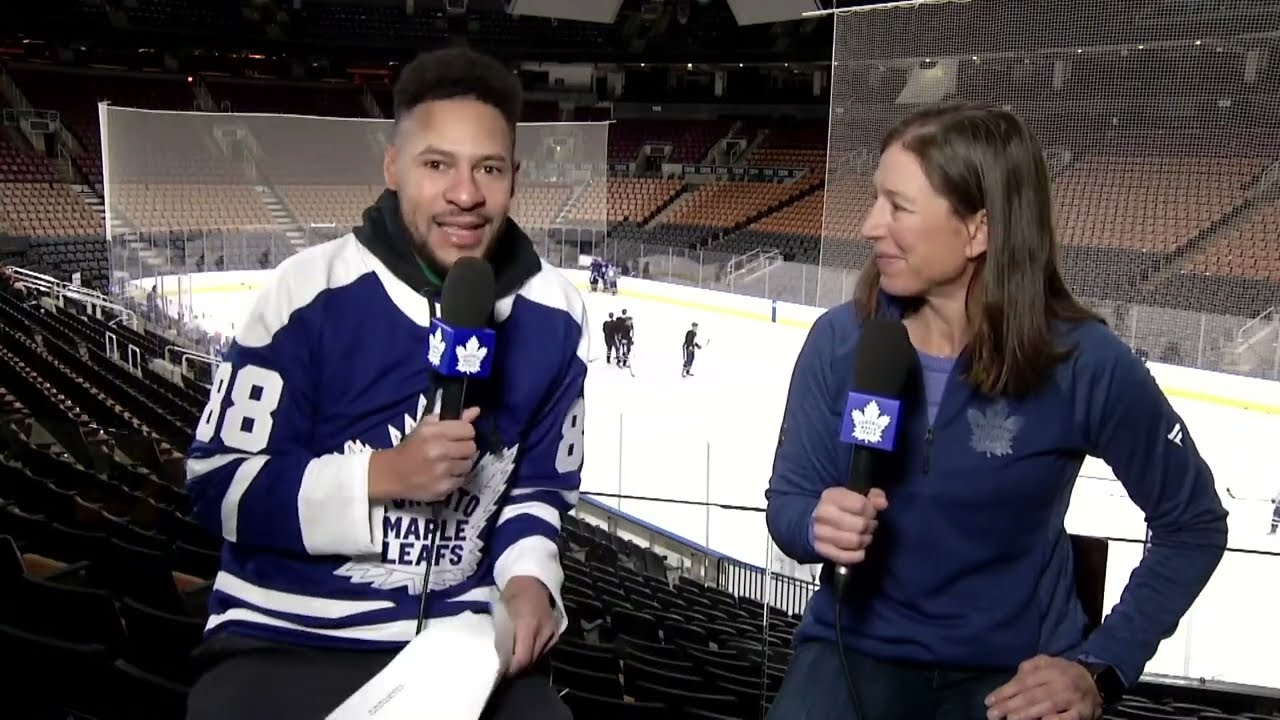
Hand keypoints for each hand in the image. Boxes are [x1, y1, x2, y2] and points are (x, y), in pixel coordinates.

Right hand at [368, 406, 479, 501]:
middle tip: (452, 451)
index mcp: (434, 432)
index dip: (465, 433)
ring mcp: (442, 471)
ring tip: (447, 464)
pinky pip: (461, 480)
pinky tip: (443, 475)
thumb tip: (476, 411)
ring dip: (460, 464)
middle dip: (464, 449)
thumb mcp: (426, 427)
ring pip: (468, 464)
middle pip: (471, 447)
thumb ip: (453, 418)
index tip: (459, 437)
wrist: (392, 473)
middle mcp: (439, 451)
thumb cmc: (411, 448)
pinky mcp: (443, 487)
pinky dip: (454, 478)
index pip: (468, 430)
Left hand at [502, 575, 558, 676]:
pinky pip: (544, 650)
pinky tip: (525, 650)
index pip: (522, 658)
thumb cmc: (513, 594)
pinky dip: (534, 653)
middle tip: (505, 669)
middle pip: (531, 661)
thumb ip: (502, 636)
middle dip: (518, 668)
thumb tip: (499, 658)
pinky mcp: (556, 633)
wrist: (533, 580)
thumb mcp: (502, 614)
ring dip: (526, 661)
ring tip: (514, 660)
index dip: (512, 669)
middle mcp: (543, 630)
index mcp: (527, 624)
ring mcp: (552, 632)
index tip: (501, 672)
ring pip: (538, 657)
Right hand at [811, 486, 887, 565]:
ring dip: (864, 540)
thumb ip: (874, 496)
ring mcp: (820, 533)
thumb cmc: (840, 507)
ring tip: (864, 535)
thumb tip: (882, 503)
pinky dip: (857, 555)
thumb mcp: (856, 495)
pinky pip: (845, 557)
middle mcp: (823, 514)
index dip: (871, 510)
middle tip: (868, 525)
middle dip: (869, 526)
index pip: (860, 505)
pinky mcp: (821, 549)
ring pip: (854, 541)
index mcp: (831, 496)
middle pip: (859, 525)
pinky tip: (859, 550)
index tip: (871, 512)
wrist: (815, 521)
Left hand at [985, 655, 1102, 719]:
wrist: (1096, 681)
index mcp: (1050, 669)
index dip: (1005, 691)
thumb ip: (1028, 669)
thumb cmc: (1063, 672)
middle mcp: (1061, 683)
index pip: (1024, 682)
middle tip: (992, 714)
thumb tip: (1010, 683)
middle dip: (1010, 706)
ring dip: (1026, 715)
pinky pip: (1066, 719)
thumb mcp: (1046, 662)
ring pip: (1047, 707)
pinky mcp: (1082, 713)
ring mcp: (1072, 699)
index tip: (989, 701)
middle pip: (1032, 696)